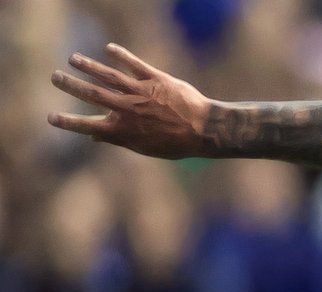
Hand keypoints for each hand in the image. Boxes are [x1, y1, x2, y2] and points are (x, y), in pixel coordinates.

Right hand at [48, 44, 215, 158]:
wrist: (204, 130)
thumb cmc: (175, 143)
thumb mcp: (145, 147)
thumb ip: (118, 139)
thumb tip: (94, 135)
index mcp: (122, 129)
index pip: (87, 125)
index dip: (68, 122)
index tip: (50, 117)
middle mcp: (127, 109)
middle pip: (92, 94)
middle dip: (70, 85)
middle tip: (54, 76)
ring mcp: (140, 93)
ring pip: (109, 76)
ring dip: (89, 66)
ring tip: (73, 58)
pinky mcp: (155, 79)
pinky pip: (134, 65)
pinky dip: (121, 55)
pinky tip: (109, 48)